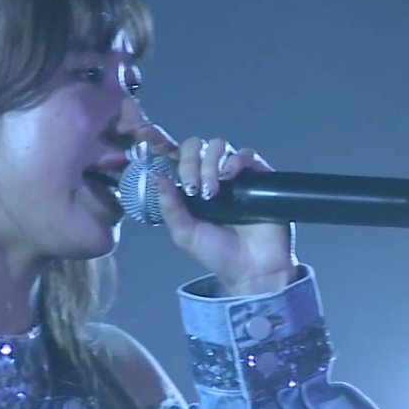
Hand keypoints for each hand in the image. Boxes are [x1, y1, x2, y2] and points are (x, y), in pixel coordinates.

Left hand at [136, 123, 299, 294]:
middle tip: (193, 188)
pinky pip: (247, 155)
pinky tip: (229, 176)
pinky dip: (235, 160)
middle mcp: (212, 177)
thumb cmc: (219, 255)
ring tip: (212, 191)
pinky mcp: (259, 177)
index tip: (149, 139)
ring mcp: (236, 176)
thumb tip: (155, 175)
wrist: (252, 270)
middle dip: (189, 162)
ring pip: (219, 147)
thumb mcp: (185, 234)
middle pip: (197, 147)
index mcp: (192, 188)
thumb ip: (169, 207)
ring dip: (210, 164)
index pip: (176, 158)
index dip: (164, 146)